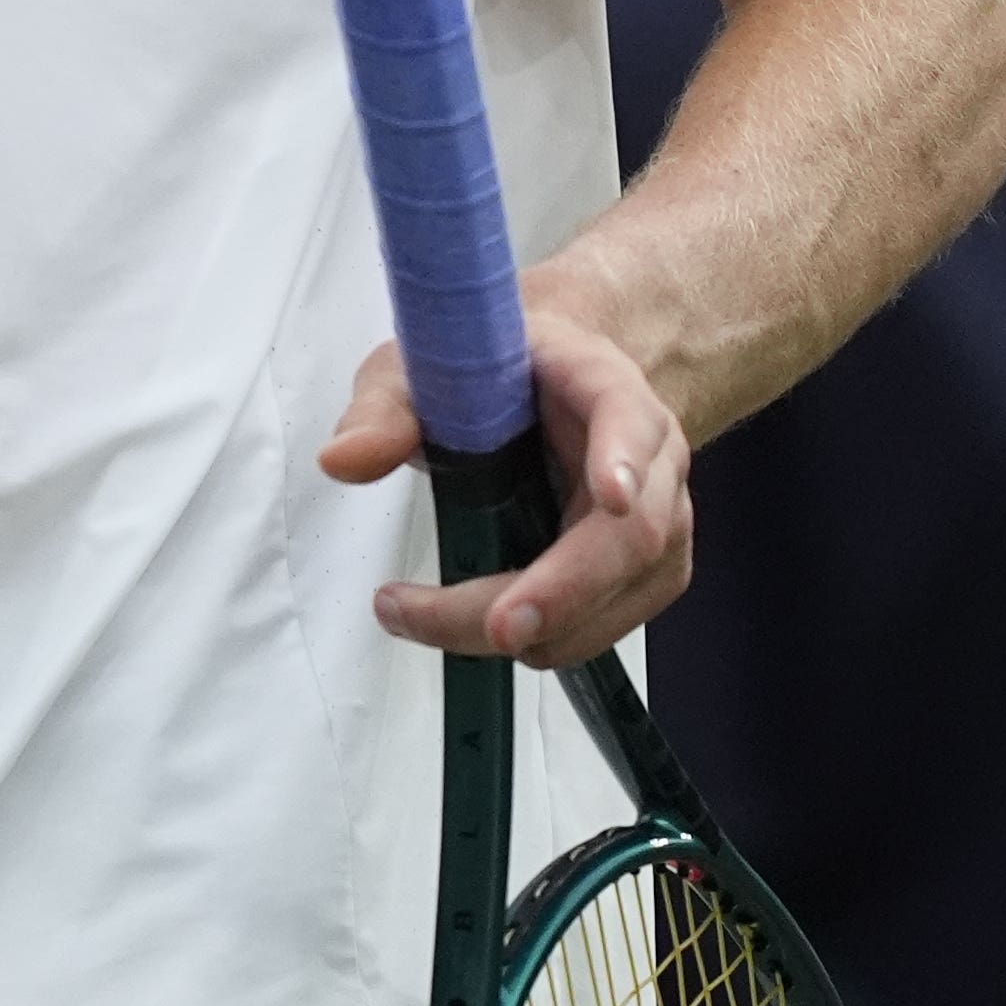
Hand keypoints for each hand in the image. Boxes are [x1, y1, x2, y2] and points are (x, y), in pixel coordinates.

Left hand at [317, 283, 699, 661]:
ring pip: (620, 594)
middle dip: (566, 591)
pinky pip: (608, 625)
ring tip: (422, 616)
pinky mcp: (649, 573)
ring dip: (536, 628)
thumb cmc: (491, 374)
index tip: (611, 497)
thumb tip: (342, 460)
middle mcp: (651, 455)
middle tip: (498, 628)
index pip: (629, 415)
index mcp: (603, 383)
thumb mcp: (423, 368)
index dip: (624, 457)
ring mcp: (663, 519)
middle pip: (632, 536)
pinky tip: (472, 622)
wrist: (547, 386)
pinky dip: (543, 637)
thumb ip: (383, 409)